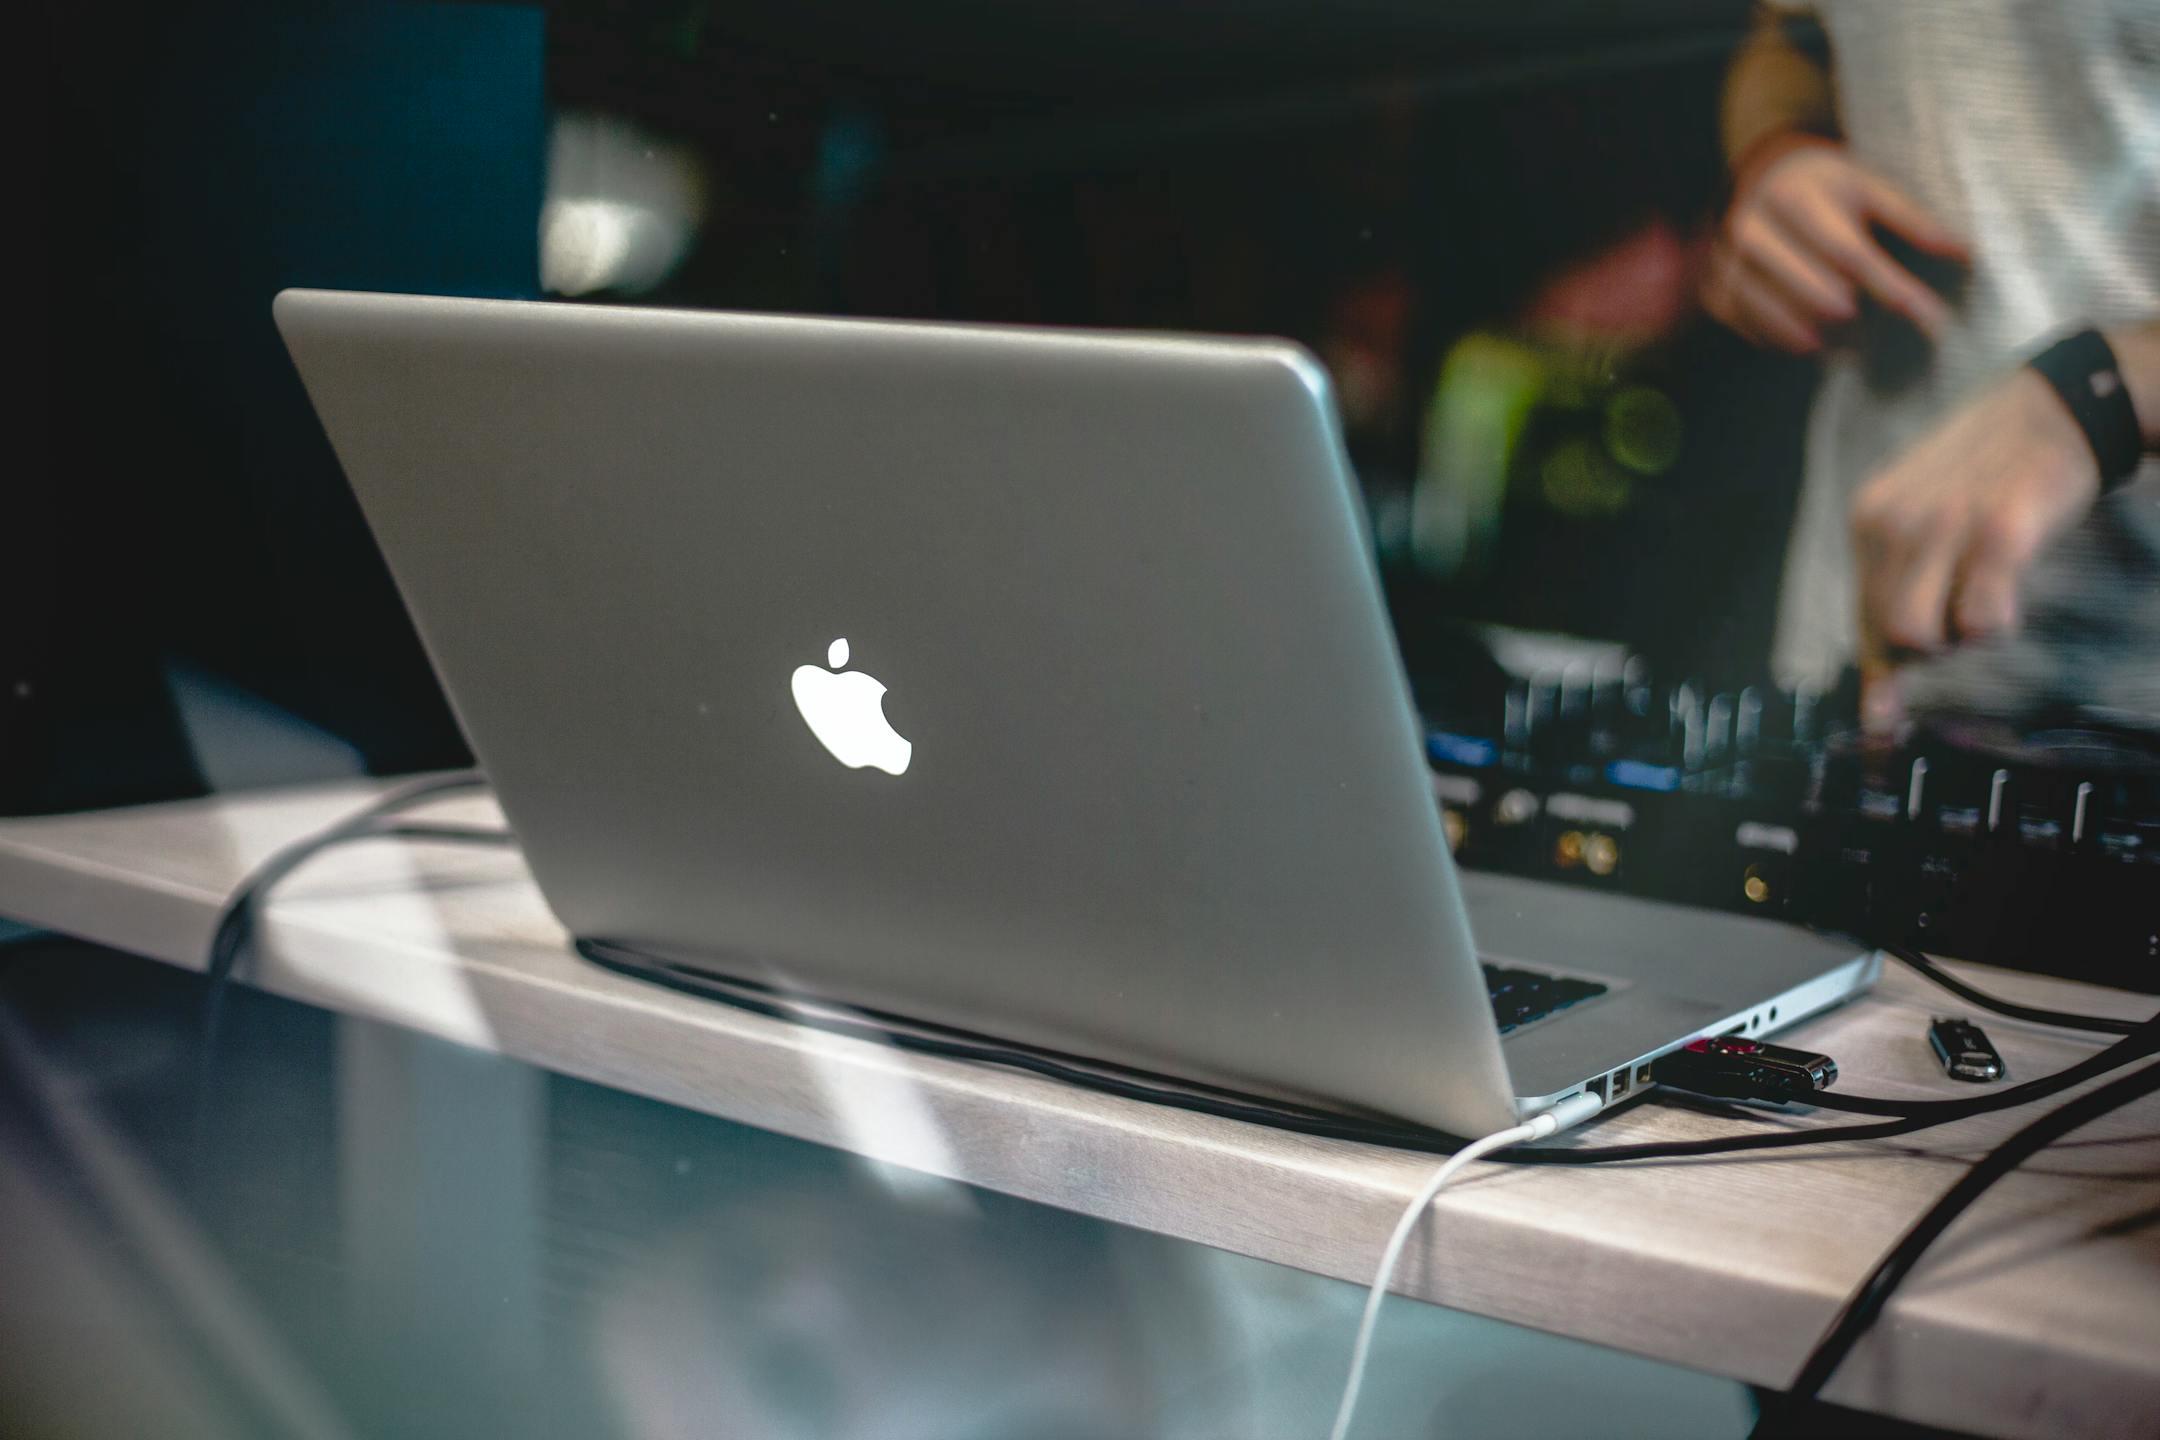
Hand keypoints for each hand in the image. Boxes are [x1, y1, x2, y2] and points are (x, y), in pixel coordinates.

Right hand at [1704, 138, 1967, 354]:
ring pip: (1781, 318)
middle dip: (1859, 321)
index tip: (1931, 318)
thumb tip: (1963, 253)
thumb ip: (1912, 218)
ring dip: (1824, 339)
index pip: (1852, 255)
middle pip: (1815, 294)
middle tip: (1893, 336)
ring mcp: (1727, 264)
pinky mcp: (1715, 291)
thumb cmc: (1826, 185)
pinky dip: (1786, 341)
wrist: (1759, 178)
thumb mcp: (1869, 185)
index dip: (1894, 290)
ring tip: (1855, 346)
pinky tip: (1815, 343)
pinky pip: (1753, 330)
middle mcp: (1753, 230)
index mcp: (1796, 197)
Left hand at [1849, 368, 2101, 728]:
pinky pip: (1981, 615)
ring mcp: (1945, 525)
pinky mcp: (2001, 530)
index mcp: (1870, 520)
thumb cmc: (1992, 469)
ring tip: (1989, 599)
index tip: (1881, 729)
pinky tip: (2009, 593)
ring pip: (1923, 632)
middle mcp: (1895, 523)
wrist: (2057, 403)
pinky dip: (1996, 623)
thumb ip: (1902, 581)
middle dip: (1928, 649)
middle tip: (1965, 617)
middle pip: (1888, 634)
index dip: (1876, 677)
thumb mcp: (1925, 512)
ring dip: (1960, 637)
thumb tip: (1887, 672)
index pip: (1862, 618)